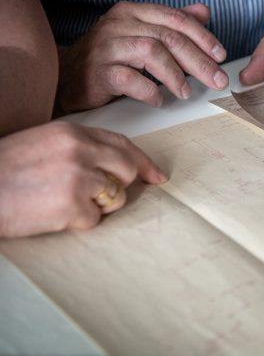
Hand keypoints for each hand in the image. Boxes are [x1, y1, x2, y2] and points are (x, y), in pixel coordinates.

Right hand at [0, 122, 166, 237]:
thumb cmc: (4, 170)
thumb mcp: (44, 144)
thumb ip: (80, 148)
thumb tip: (113, 165)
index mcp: (73, 133)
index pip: (122, 144)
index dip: (143, 161)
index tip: (156, 175)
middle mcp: (80, 151)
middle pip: (127, 171)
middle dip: (118, 186)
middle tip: (95, 194)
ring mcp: (79, 178)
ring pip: (116, 198)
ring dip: (96, 206)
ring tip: (61, 201)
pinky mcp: (73, 206)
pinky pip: (94, 220)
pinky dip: (77, 222)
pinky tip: (52, 214)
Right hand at [56, 2, 229, 113]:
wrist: (67, 79)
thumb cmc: (111, 59)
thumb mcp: (142, 35)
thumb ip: (172, 24)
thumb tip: (204, 12)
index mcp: (132, 12)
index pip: (175, 18)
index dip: (202, 37)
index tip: (221, 56)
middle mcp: (118, 24)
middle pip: (168, 37)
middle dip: (199, 61)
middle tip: (217, 80)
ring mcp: (106, 47)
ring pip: (151, 52)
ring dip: (175, 75)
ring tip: (185, 93)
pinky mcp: (98, 72)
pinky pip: (130, 79)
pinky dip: (149, 91)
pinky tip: (158, 100)